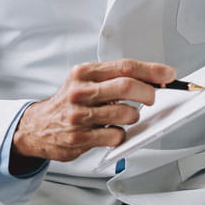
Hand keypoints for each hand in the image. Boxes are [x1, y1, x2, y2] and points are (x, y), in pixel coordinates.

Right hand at [11, 59, 175, 167]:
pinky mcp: (79, 138)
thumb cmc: (68, 103)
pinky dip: (120, 135)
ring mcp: (79, 116)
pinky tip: (110, 131)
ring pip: (125, 114)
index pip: (124, 67)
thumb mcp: (85, 82)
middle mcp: (80, 92)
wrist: (37, 126)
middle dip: (148, 93)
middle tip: (152, 98)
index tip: (168, 74)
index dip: (151, 70)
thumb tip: (152, 79)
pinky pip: (116, 136)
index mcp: (84, 73)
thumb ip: (114, 78)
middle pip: (126, 86)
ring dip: (132, 117)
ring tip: (122, 117)